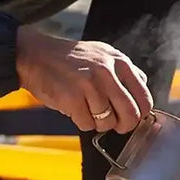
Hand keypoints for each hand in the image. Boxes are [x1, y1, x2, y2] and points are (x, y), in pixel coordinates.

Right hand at [15, 27, 152, 132]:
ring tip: (87, 109)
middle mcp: (107, 72)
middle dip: (124, 125)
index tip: (132, 117)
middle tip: (115, 125)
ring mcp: (90, 86)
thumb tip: (142, 90)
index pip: (144, 97)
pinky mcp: (73, 99)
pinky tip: (74, 108)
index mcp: (119, 61)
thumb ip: (124, 71)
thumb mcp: (102, 54)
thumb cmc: (69, 58)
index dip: (140, 114)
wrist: (36, 56)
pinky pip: (87, 124)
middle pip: (130, 114)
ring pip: (108, 122)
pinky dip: (81, 122)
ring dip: (98, 122)